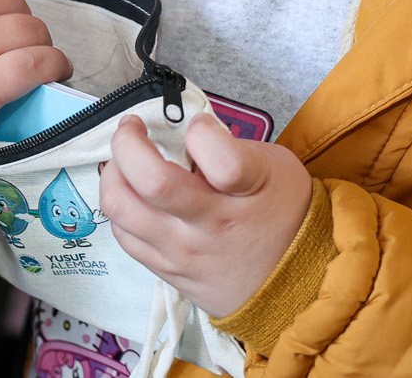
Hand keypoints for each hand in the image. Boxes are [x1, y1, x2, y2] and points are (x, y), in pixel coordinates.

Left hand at [99, 114, 312, 318]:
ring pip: (122, 209)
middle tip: (132, 128)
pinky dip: (121, 207)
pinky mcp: (168, 271)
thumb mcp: (275, 167)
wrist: (298, 285)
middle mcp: (212, 227)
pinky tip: (131, 194)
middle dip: (128, 143)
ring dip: (114, 174)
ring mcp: (185, 253)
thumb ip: (229, 145)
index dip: (202, 130)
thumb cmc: (283, 215)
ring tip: (124, 161)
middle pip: (152, 182)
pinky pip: (125, 236)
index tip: (199, 126)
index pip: (220, 159)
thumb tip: (183, 130)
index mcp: (249, 193)